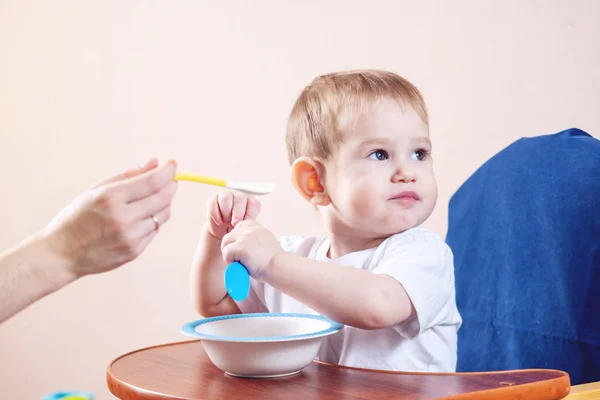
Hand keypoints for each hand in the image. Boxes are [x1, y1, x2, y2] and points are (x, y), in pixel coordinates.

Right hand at [42, 158, 177, 277]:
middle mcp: (122, 218)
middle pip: (163, 198)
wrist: (62, 254)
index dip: (167, 171)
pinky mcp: (134, 251)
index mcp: (110, 198)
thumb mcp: (96, 190)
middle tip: (171, 181)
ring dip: (163, 205)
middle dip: (171, 186)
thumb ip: (128, 176)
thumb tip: (155, 163)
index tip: (173, 164)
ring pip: (162, 215)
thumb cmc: (78, 217)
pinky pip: (154, 231)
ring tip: (151, 200)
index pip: (151, 181)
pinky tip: (138, 219)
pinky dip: (152, 221)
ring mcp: (130, 237)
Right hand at [205, 191, 260, 239]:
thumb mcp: (245, 226)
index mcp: (249, 202)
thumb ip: (248, 221)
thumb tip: (248, 220)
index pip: (253, 202)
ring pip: (225, 198)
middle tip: (235, 223)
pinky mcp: (213, 200)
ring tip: (227, 223)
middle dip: (238, 212)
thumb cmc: (237, 229)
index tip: (245, 222)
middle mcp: (238, 197)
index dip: (249, 213)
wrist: (223, 233)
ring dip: (226, 212)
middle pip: (240, 198)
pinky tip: (219, 223)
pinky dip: (216, 214)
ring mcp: (225, 196)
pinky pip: (212, 203)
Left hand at [221, 220, 282, 279]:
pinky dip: (230, 261)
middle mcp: (250, 229)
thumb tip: (245, 249)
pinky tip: (241, 265)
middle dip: (231, 247)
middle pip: (230, 234)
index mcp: (258, 228)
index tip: (243, 249)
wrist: (279, 267)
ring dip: (229, 254)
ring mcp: (244, 237)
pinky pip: (226, 253)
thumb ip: (255, 242)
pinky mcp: (239, 247)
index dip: (238, 238)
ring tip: (240, 262)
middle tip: (239, 259)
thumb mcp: (266, 245)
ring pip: (226, 242)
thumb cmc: (275, 262)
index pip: (240, 226)